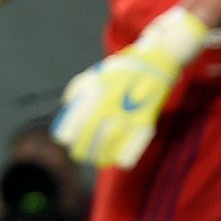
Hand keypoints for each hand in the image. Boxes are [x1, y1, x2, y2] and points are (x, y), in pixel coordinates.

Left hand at [52, 7, 208, 169]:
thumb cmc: (123, 68)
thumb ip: (79, 88)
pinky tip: (119, 161)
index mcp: (97, 89)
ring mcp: (129, 110)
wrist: (157, 59)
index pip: (76, 117)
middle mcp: (111, 101)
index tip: (63, 141)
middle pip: (91, 132)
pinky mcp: (147, 117)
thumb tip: (66, 104)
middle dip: (82, 148)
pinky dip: (127, 154)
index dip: (67, 132)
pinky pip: (135, 142)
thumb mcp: (97, 73)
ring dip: (101, 154)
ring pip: (110, 141)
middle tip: (78, 156)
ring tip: (97, 161)